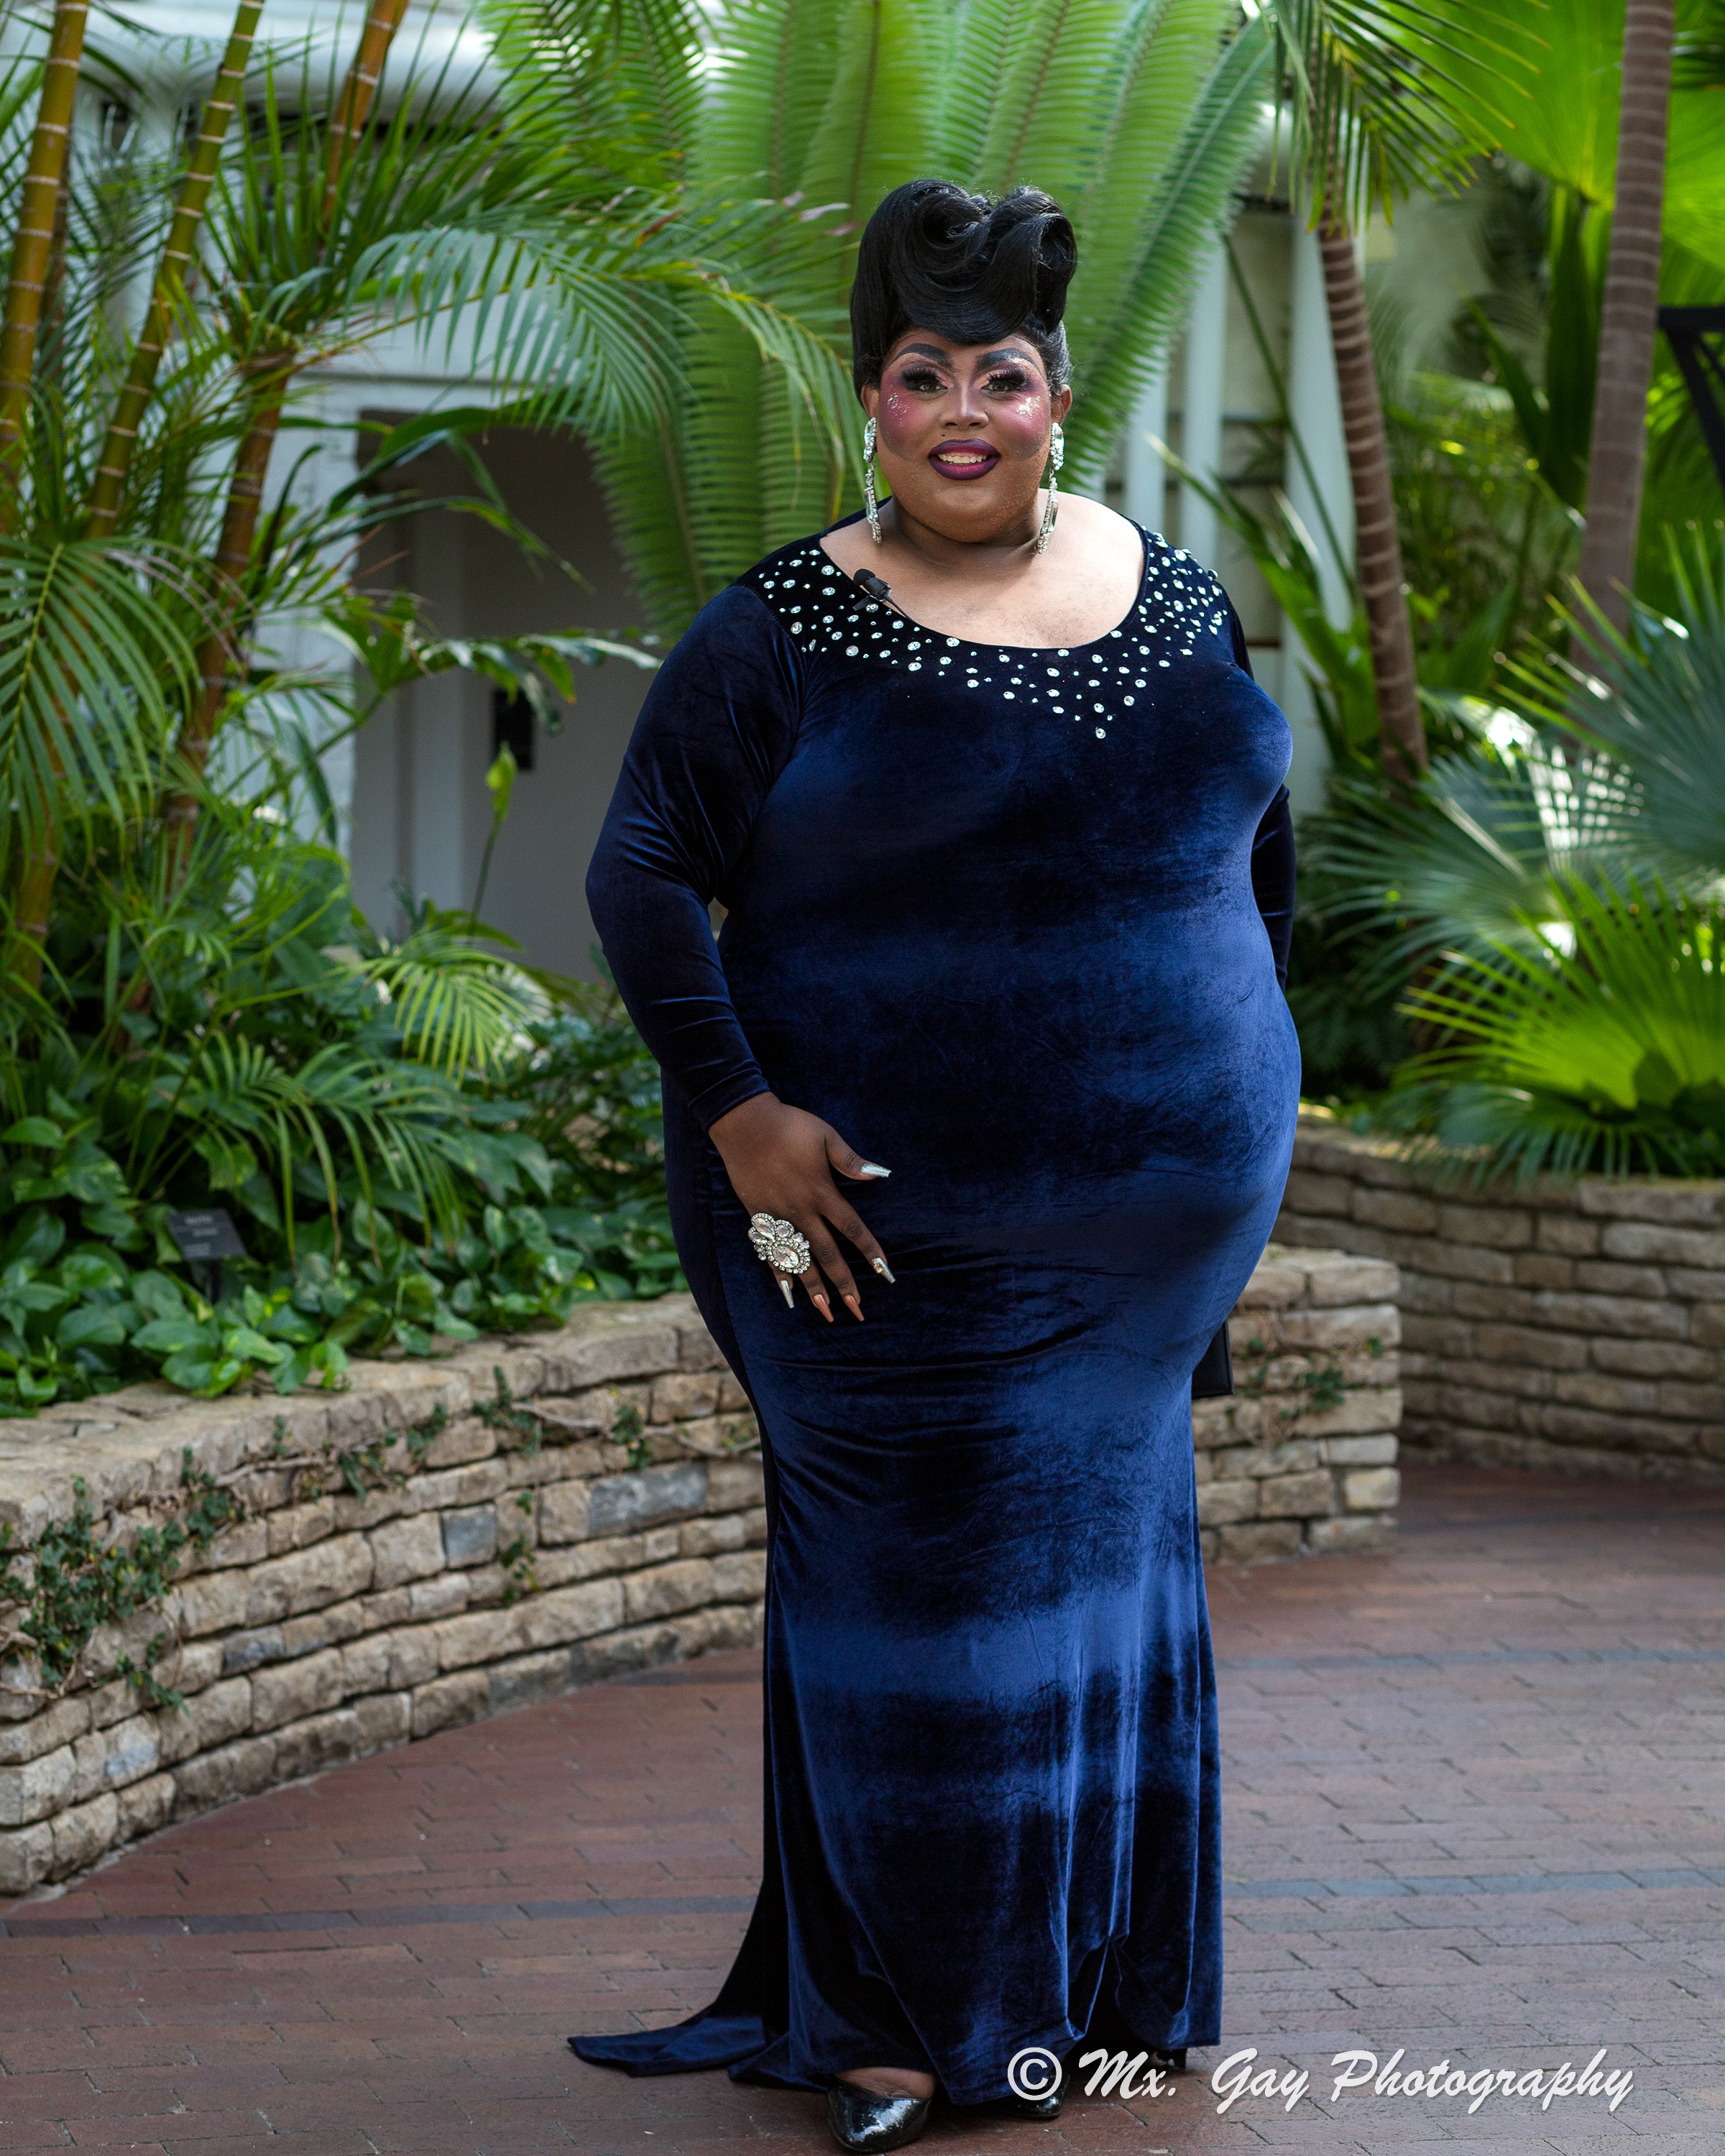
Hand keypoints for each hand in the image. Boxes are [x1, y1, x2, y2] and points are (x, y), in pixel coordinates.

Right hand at [708, 1092, 892, 1321]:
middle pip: (828, 1254)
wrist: (744, 1124)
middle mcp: (802, 1211)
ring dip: (814, 1287)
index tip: (884, 1271)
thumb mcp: (826, 1137)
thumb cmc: (789, 1126)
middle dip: (844, 1283)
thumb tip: (879, 1174)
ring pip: (799, 1260)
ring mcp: (778, 1217)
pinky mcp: (758, 1216)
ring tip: (826, 1311)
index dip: (869, 1250)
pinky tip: (788, 1294)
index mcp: (822, 1192)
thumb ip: (850, 1161)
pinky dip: (779, 1274)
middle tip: (858, 1309)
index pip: (852, 1228)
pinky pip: (770, 1252)